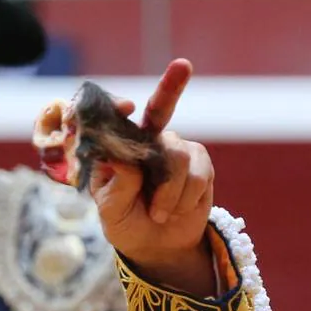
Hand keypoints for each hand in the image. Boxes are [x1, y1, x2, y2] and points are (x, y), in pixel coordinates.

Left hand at [87, 59, 218, 297]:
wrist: (157, 245)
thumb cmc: (126, 222)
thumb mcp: (112, 211)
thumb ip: (117, 186)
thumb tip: (124, 160)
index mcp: (118, 146)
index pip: (115, 118)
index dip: (119, 108)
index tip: (127, 107)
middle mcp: (148, 139)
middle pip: (160, 108)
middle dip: (173, 85)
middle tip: (183, 65)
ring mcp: (175, 148)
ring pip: (177, 156)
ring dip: (168, 193)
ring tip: (158, 213)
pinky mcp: (199, 162)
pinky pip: (196, 174)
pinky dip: (184, 198)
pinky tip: (176, 210)